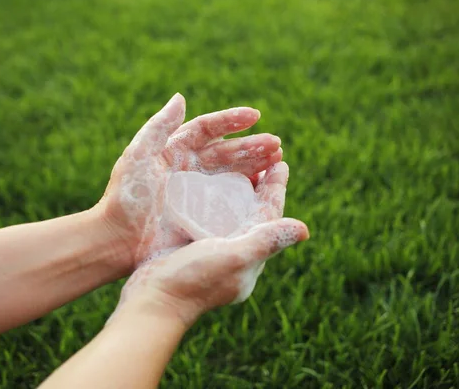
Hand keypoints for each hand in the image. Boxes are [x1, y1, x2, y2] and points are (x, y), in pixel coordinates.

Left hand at [94, 93, 282, 268]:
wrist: (118, 240)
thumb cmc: (125, 196)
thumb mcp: (138, 157)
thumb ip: (159, 127)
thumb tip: (180, 97)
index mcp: (175, 151)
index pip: (208, 129)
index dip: (231, 121)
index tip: (255, 116)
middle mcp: (191, 169)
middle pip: (228, 152)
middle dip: (253, 146)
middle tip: (276, 145)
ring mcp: (200, 193)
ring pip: (234, 174)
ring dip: (256, 166)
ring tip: (277, 162)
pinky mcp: (205, 215)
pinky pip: (232, 201)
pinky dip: (250, 193)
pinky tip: (265, 188)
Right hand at [114, 160, 308, 324]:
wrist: (153, 301)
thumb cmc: (195, 280)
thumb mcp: (234, 256)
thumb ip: (267, 241)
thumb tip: (306, 229)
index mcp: (250, 253)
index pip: (269, 215)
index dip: (275, 189)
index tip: (281, 163)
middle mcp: (235, 251)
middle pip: (252, 211)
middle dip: (259, 185)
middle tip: (262, 157)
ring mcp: (212, 250)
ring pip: (230, 212)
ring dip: (236, 189)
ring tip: (236, 164)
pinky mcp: (191, 247)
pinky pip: (208, 217)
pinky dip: (211, 199)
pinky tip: (204, 185)